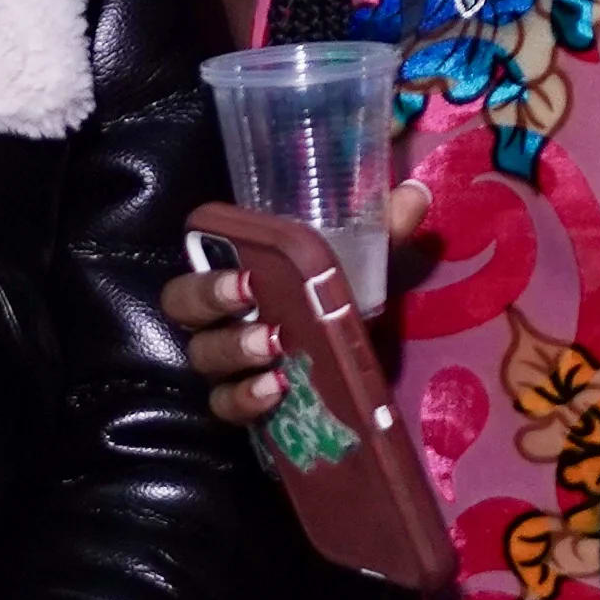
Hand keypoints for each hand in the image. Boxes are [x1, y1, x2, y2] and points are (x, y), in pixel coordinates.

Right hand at [162, 180, 428, 424]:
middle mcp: (220, 316)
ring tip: (272, 347)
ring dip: (234, 349)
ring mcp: (228, 363)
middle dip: (210, 299)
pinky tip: (275, 390)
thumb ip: (384, 229)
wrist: (355, 360)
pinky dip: (246, 398)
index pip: (198, 261)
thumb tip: (415, 194)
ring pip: (205, 357)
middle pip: (185, 307)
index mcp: (236, 274)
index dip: (208, 269)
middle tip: (250, 298)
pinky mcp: (244, 402)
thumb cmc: (342, 298)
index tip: (247, 273)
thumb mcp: (365, 263)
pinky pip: (227, 405)